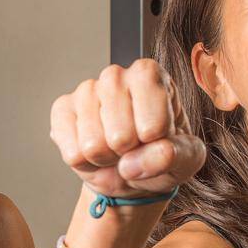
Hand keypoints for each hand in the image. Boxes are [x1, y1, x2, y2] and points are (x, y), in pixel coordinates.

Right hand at [49, 59, 205, 199]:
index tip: (157, 140)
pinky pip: (72, 152)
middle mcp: (115, 75)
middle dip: (128, 154)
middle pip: (121, 136)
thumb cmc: (160, 156)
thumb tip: (150, 156)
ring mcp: (85, 91)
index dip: (156, 144)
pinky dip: (85, 163)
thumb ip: (176, 155)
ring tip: (115, 151)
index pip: (154, 125)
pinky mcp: (62, 111)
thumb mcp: (186, 159)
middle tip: (133, 149)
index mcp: (151, 75)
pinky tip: (94, 152)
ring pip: (93, 145)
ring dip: (106, 159)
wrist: (130, 172)